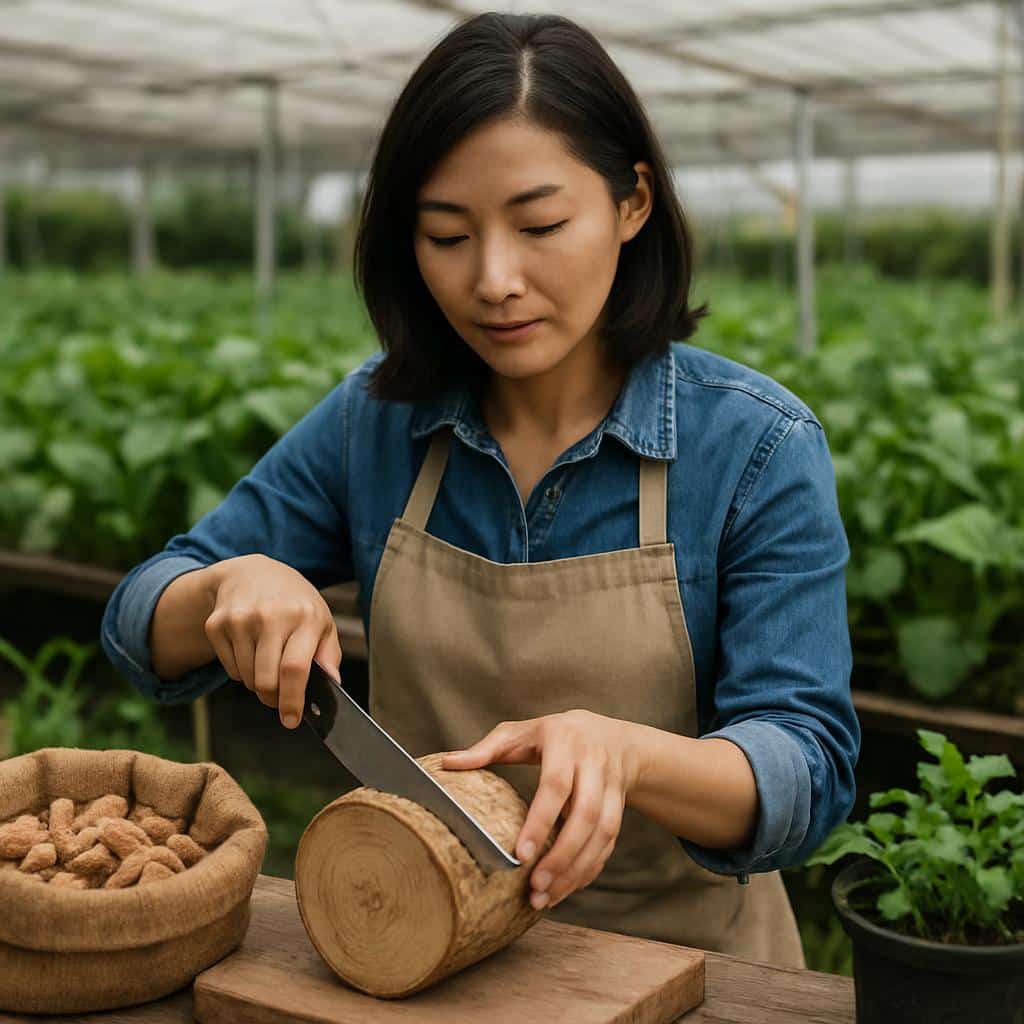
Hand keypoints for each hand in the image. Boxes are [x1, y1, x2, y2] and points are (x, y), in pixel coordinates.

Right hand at [203, 554, 342, 729]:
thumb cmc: (294, 602)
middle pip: (266, 681)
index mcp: (305, 616)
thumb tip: (333, 684)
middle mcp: (271, 615)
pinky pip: (229, 669)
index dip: (292, 700)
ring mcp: (240, 618)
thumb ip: (329, 654)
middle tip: (279, 698)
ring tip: (267, 664)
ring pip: (246, 679)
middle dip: (273, 699)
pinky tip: (250, 648)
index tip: (291, 720)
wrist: (251, 572)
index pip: (294, 669)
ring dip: (257, 684)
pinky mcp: (217, 624)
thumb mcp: (321, 620)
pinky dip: (241, 670)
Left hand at [441, 710, 641, 909]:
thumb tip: (447, 762)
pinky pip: (609, 844)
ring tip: (547, 896)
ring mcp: (612, 786)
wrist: (614, 739)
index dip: (540, 822)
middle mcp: (594, 763)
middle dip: (562, 855)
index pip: (555, 786)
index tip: (519, 856)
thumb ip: (487, 747)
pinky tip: (567, 888)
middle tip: (535, 886)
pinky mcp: (621, 808)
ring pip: (602, 833)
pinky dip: (589, 869)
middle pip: (585, 815)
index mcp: (565, 741)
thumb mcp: (522, 732)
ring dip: (577, 869)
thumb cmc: (555, 735)